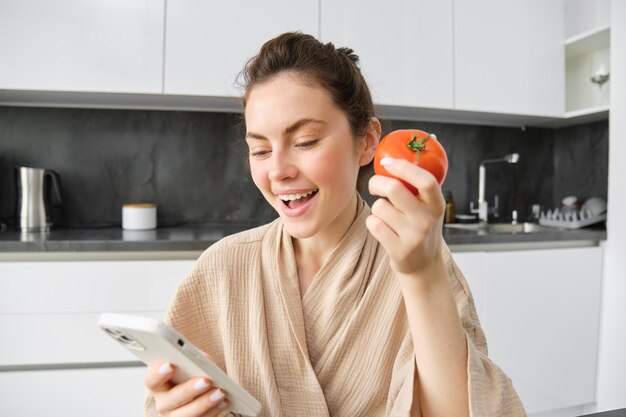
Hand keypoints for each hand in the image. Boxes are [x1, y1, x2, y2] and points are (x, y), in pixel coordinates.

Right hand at [145, 360, 227, 416]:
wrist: (197, 384)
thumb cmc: (191, 369)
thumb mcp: (191, 359)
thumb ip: (194, 358)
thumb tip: (205, 362)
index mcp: (157, 383)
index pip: (151, 380)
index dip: (159, 373)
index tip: (170, 365)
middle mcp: (163, 402)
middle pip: (172, 399)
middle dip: (190, 389)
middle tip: (206, 380)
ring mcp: (175, 415)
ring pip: (186, 415)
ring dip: (204, 403)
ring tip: (220, 392)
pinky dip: (213, 410)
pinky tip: (223, 401)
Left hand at [366, 157, 445, 279]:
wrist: (424, 267)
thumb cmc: (421, 229)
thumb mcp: (428, 208)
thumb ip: (417, 186)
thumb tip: (403, 152)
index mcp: (437, 205)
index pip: (425, 180)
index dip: (404, 167)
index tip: (387, 162)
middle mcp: (427, 220)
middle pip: (394, 188)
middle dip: (377, 182)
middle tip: (375, 185)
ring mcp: (414, 237)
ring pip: (379, 207)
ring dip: (376, 209)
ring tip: (386, 217)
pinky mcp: (399, 250)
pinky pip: (373, 224)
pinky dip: (372, 223)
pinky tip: (382, 228)